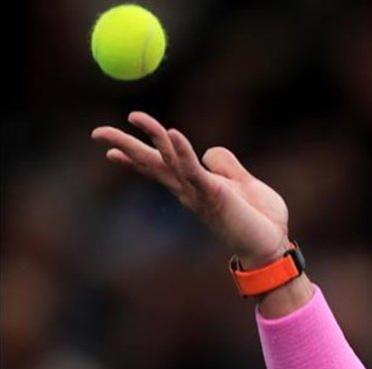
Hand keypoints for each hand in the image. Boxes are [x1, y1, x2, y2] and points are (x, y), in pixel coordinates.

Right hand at [92, 111, 289, 267]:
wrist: (272, 245)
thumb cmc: (260, 219)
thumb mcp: (244, 184)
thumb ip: (226, 166)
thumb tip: (210, 151)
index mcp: (196, 185)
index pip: (161, 166)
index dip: (136, 156)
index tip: (109, 149)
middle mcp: (190, 190)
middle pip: (152, 162)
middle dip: (125, 146)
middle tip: (96, 133)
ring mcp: (199, 192)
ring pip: (168, 160)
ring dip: (151, 137)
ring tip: (133, 117)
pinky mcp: (214, 194)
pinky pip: (194, 169)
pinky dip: (183, 150)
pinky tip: (172, 133)